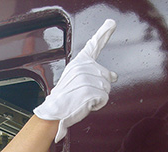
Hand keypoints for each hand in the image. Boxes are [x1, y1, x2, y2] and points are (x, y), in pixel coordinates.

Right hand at [34, 19, 117, 142]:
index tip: (111, 23)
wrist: (54, 111)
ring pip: (107, 88)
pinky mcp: (90, 90)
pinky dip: (98, 104)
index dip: (104, 33)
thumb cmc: (64, 98)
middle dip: (99, 88)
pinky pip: (104, 98)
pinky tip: (86, 103)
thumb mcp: (77, 82)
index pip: (93, 45)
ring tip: (83, 99)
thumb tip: (114, 76)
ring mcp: (86, 78)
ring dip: (98, 97)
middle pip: (107, 76)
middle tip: (83, 93)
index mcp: (78, 63)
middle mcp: (83, 67)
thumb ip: (95, 74)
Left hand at [113, 96, 167, 151]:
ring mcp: (165, 141)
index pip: (163, 111)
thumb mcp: (137, 129)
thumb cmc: (131, 144)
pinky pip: (166, 150)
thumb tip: (163, 122)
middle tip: (144, 141)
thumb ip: (149, 121)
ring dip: (153, 145)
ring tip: (146, 149)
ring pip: (166, 139)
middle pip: (165, 125)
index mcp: (152, 124)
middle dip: (154, 133)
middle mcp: (160, 131)